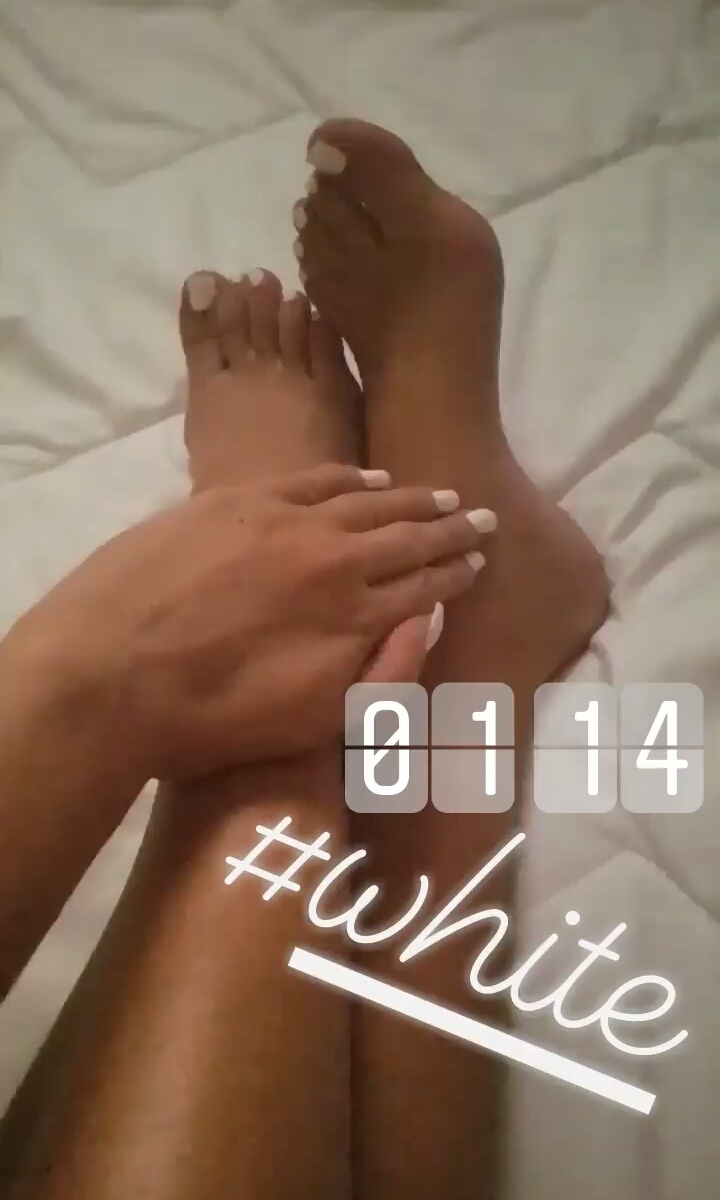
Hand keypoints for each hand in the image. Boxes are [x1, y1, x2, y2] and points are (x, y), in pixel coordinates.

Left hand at [14, 465, 488, 778]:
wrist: (109, 677)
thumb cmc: (211, 721)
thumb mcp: (313, 719)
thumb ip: (380, 671)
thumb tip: (428, 619)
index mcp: (356, 617)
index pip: (424, 587)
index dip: (456, 574)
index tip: (479, 560)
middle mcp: (335, 560)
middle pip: (407, 538)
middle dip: (450, 530)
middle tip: (481, 518)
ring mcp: (285, 523)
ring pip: (367, 502)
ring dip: (410, 500)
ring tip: (441, 496)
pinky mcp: (237, 500)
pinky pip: (311, 479)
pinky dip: (348, 477)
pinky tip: (371, 478)